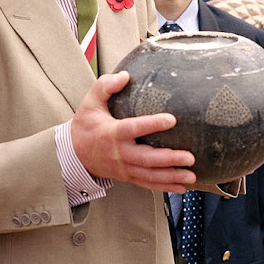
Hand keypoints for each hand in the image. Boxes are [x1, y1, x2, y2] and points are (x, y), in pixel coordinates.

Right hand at [71, 71, 196, 192]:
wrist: (73, 153)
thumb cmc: (86, 125)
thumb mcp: (90, 102)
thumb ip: (105, 86)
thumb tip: (125, 75)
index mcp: (111, 133)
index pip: (133, 128)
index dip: (152, 124)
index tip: (171, 119)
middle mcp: (119, 153)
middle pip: (146, 158)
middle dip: (169, 159)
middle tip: (189, 156)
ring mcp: (124, 168)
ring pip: (149, 175)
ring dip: (171, 177)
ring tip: (191, 177)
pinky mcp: (127, 176)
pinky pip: (147, 184)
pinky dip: (164, 187)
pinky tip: (182, 188)